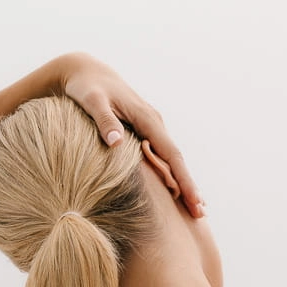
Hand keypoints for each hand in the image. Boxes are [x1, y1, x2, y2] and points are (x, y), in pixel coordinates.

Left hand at [56, 51, 205, 219]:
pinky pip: (164, 157)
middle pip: (178, 161)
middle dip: (190, 187)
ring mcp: (152, 128)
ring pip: (173, 160)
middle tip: (200, 214)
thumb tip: (116, 143)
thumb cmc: (86, 88)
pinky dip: (173, 175)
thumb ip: (104, 121)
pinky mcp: (146, 132)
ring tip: (194, 210)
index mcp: (147, 119)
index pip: (171, 155)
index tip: (193, 201)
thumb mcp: (92, 101)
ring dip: (185, 184)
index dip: (184, 180)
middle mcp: (155, 123)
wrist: (85, 72)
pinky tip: (177, 192)